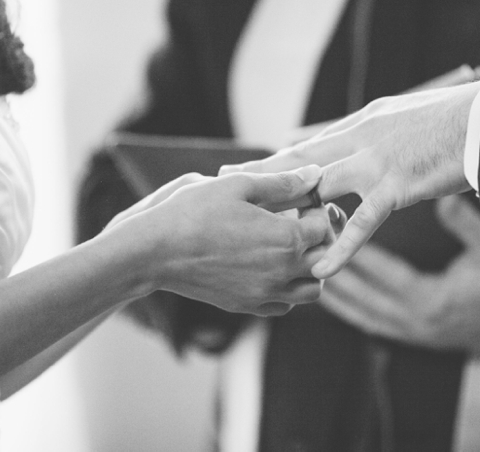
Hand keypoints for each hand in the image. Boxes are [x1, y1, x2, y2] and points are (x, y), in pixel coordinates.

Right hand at [100, 165, 337, 315]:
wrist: (155, 252)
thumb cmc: (194, 211)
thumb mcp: (240, 185)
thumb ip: (283, 182)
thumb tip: (315, 174)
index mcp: (286, 239)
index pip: (325, 228)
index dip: (318, 210)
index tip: (301, 201)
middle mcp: (282, 272)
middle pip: (325, 260)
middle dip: (320, 240)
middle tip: (300, 222)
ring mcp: (265, 293)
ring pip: (310, 291)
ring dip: (310, 269)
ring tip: (290, 248)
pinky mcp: (246, 306)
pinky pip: (284, 305)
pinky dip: (288, 290)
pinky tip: (270, 268)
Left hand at [223, 79, 479, 277]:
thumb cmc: (456, 120)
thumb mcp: (407, 117)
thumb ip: (380, 131)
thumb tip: (362, 137)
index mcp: (363, 122)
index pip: (312, 143)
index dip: (279, 157)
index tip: (250, 165)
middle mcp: (361, 136)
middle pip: (300, 158)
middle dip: (264, 173)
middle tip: (227, 182)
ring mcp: (375, 160)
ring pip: (320, 185)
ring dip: (290, 208)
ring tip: (259, 228)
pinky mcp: (397, 185)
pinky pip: (362, 222)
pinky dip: (342, 247)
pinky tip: (323, 269)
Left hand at [321, 196, 479, 357]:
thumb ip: (468, 226)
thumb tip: (444, 199)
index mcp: (429, 300)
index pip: (380, 273)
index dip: (352, 247)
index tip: (330, 224)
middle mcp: (412, 321)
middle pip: (359, 294)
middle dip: (332, 264)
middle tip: (308, 237)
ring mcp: (408, 333)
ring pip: (356, 311)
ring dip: (331, 288)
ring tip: (304, 262)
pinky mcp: (408, 336)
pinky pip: (366, 321)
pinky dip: (345, 307)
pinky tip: (328, 292)